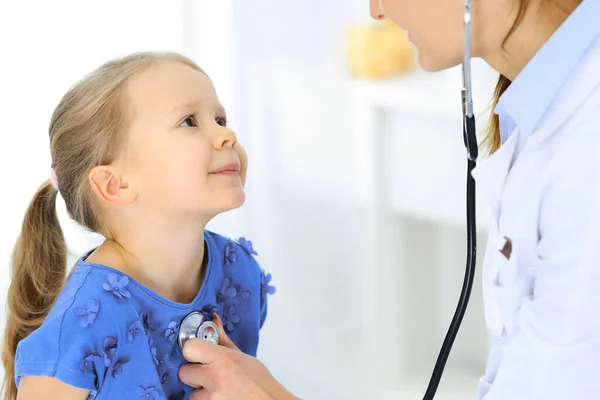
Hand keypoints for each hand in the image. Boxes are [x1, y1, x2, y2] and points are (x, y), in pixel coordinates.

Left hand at [179, 314, 298, 399]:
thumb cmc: (258, 381)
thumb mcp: (241, 355)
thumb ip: (222, 340)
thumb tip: (213, 319)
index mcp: (222, 359)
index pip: (189, 348)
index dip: (192, 349)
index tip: (198, 352)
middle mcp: (214, 377)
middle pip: (184, 372)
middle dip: (193, 372)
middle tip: (208, 373)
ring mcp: (211, 397)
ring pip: (191, 391)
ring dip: (201, 390)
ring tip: (218, 387)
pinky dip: (206, 399)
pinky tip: (219, 396)